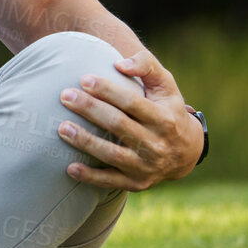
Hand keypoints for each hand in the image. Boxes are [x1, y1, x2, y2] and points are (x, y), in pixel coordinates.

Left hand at [57, 48, 201, 190]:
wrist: (187, 152)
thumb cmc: (168, 110)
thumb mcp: (166, 86)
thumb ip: (147, 66)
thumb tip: (120, 64)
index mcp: (164, 119)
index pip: (131, 103)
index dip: (107, 90)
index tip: (84, 79)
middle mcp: (157, 144)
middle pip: (118, 125)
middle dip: (90, 109)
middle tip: (65, 96)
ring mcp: (147, 166)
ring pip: (112, 154)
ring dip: (85, 142)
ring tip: (61, 128)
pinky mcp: (137, 183)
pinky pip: (111, 182)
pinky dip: (90, 177)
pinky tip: (70, 168)